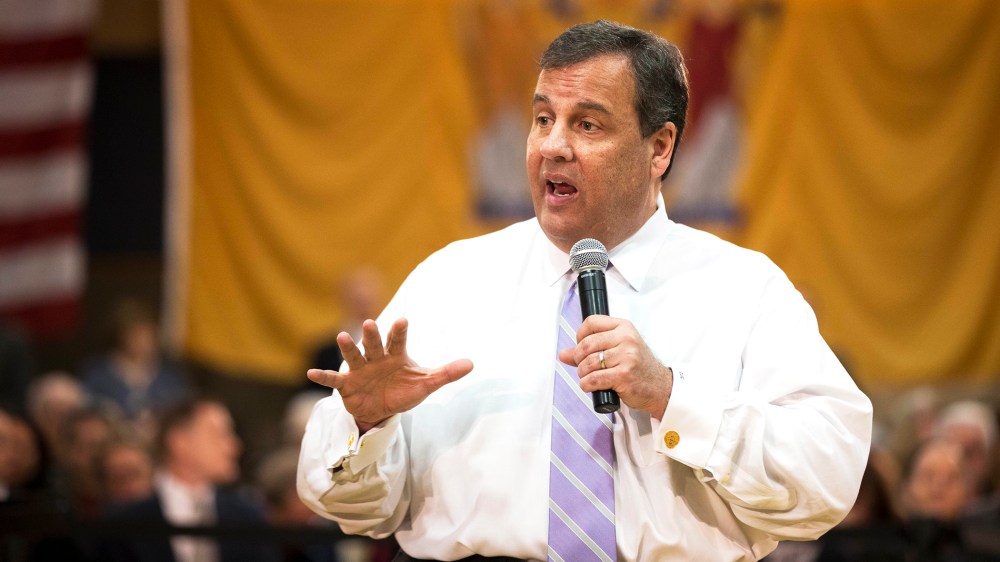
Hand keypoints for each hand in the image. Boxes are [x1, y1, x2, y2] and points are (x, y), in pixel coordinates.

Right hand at [307, 318, 473, 431]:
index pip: (398, 340)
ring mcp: (359, 371)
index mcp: (395, 355)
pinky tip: (311, 374)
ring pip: (353, 356)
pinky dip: (323, 377)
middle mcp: (375, 358)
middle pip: (373, 344)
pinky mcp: (346, 386)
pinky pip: (333, 380)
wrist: (382, 410)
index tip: (402, 320)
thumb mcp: (425, 384)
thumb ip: (446, 373)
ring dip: (348, 347)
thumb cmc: (404, 390)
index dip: (399, 331)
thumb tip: (471, 364)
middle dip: (371, 335)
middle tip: (370, 323)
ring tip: (342, 336)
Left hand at [557, 315, 672, 418]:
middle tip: (582, 366)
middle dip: (578, 358)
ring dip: (582, 373)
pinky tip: (590, 385)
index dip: (580, 335)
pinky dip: (586, 384)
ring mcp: (626, 357)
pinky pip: (594, 379)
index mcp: (624, 327)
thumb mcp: (619, 350)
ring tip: (588, 377)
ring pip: (588, 363)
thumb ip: (590, 350)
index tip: (580, 345)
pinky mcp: (624, 375)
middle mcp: (626, 339)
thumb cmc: (639, 367)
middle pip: (587, 343)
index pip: (592, 322)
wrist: (659, 386)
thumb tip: (563, 354)